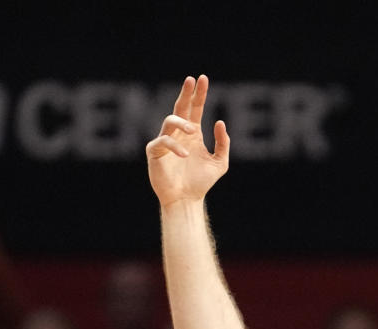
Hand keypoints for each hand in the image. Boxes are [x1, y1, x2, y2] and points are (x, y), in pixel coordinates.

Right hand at [146, 75, 230, 206]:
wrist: (186, 200)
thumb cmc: (200, 183)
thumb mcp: (219, 163)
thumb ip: (222, 144)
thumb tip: (219, 122)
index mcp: (192, 134)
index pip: (195, 108)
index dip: (199, 94)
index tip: (203, 79)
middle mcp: (178, 134)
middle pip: (180, 107)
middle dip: (185, 93)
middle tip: (191, 80)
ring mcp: (165, 141)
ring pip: (170, 121)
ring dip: (182, 123)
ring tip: (193, 131)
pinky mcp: (155, 152)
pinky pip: (163, 142)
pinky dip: (175, 146)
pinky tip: (186, 155)